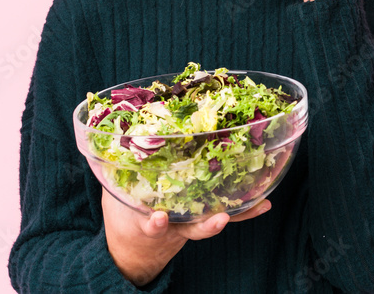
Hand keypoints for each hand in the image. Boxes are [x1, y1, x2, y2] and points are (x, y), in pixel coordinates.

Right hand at [102, 188, 271, 285]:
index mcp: (148, 222)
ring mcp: (193, 220)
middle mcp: (175, 225)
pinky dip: (246, 209)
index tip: (157, 220)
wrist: (136, 238)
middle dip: (207, 225)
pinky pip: (228, 210)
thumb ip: (117, 172)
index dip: (154, 224)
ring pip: (215, 220)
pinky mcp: (206, 212)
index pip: (150, 225)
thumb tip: (108, 135)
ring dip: (238, 215)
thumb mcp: (117, 194)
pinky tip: (265, 202)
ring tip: (259, 206)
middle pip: (193, 228)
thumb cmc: (127, 207)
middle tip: (219, 220)